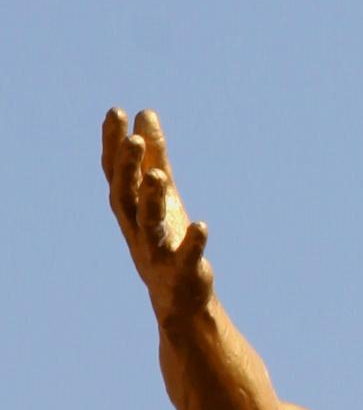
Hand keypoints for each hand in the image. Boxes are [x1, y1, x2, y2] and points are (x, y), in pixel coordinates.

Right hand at [103, 108, 212, 320]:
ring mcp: (157, 252)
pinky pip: (185, 258)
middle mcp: (137, 229)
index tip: (116, 112)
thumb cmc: (166, 238)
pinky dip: (192, 243)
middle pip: (125, 197)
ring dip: (152, 200)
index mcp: (131, 210)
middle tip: (133, 140)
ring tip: (159, 176)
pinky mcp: (182, 272)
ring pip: (148, 225)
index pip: (116, 173)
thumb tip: (145, 114)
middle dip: (127, 170)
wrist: (178, 297)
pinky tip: (202, 226)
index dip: (113, 145)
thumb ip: (154, 156)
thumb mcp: (161, 194)